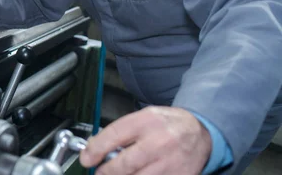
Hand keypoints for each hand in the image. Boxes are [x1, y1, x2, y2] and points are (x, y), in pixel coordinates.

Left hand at [79, 106, 210, 174]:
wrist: (199, 133)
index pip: (114, 135)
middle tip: (99, 172)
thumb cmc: (166, 125)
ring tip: (115, 174)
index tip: (87, 159)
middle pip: (124, 164)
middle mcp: (159, 142)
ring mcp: (170, 163)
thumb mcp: (143, 117)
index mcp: (147, 121)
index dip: (96, 150)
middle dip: (106, 171)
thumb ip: (121, 131)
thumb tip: (94, 147)